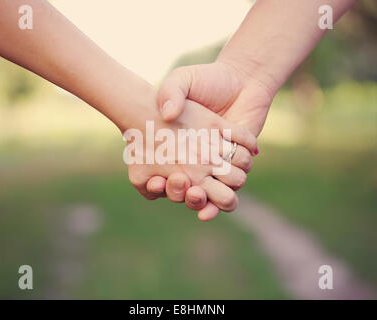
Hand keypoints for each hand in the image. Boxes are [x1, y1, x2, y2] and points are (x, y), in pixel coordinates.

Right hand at [146, 60, 272, 216]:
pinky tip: (218, 186)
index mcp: (181, 149)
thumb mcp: (182, 79)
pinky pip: (234, 184)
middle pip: (192, 194)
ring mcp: (221, 164)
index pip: (168, 177)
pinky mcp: (240, 161)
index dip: (161, 185)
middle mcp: (200, 161)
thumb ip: (170, 91)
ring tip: (197, 190)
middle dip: (186, 197)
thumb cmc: (207, 79)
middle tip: (183, 185)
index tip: (157, 180)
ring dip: (207, 199)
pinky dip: (227, 191)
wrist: (241, 78)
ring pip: (214, 195)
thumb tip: (168, 114)